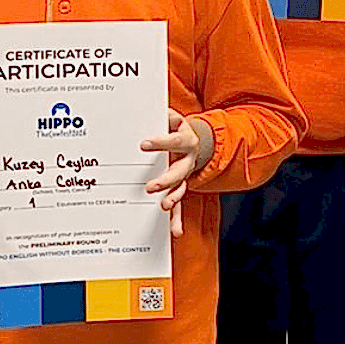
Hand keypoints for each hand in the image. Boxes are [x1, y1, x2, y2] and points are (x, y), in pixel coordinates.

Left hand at [142, 110, 214, 238]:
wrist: (200, 143)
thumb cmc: (179, 131)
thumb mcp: (174, 120)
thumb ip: (166, 116)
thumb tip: (158, 111)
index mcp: (186, 141)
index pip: (173, 141)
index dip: (160, 142)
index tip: (144, 144)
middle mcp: (187, 161)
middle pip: (178, 172)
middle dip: (165, 180)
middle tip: (150, 187)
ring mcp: (185, 176)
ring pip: (180, 190)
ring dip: (172, 200)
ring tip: (162, 207)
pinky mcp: (181, 188)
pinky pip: (179, 206)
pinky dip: (177, 220)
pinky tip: (175, 232)